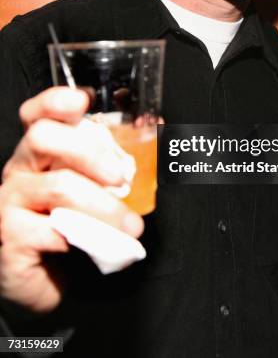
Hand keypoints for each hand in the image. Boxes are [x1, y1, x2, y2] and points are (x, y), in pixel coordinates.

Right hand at [0, 87, 143, 313]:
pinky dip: (79, 236)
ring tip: (131, 225)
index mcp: (42, 151)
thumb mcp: (99, 188)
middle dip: (89, 152)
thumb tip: (158, 128)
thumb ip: (119, 159)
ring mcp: (10, 200)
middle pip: (43, 137)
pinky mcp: (9, 235)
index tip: (82, 100)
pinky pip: (47, 229)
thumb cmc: (77, 227)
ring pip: (58, 186)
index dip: (54, 101)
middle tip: (120, 177)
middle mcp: (21, 168)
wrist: (51, 281)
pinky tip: (91, 245)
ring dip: (103, 205)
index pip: (36, 114)